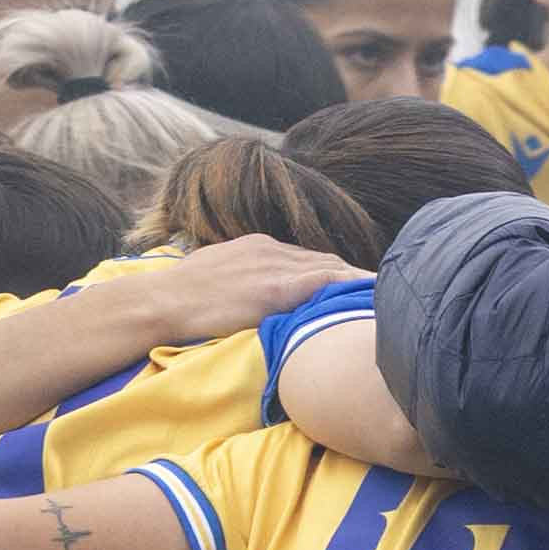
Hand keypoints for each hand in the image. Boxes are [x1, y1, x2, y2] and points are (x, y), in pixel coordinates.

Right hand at [139, 233, 363, 339]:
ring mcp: (273, 264)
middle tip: (381, 291)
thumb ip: (240, 283)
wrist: (159, 302)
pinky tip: (374, 294)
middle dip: (351, 275)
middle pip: (324, 259)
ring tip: (389, 294)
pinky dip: (351, 285)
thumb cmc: (178, 299)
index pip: (305, 258)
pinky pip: (325, 280)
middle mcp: (270, 249)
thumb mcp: (214, 280)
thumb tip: (248, 299)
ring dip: (358, 281)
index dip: (331, 272)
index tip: (351, 286)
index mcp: (256, 247)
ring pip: (330, 267)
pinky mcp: (275, 285)